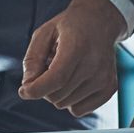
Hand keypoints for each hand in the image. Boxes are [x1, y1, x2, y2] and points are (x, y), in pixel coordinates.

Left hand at [17, 0, 124, 117]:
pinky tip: (73, 81)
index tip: (24, 91)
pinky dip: (70, 100)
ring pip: (65, 104)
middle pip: (57, 95)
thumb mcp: (44, 33)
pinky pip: (78, 110)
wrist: (100, 22)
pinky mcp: (109, 88)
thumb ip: (32, 59)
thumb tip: (27, 86)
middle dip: (44, 88)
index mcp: (77, 47)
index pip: (56, 79)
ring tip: (64, 70)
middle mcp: (94, 65)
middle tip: (47, 69)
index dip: (36, 89)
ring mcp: (104, 78)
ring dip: (57, 92)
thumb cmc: (69, 27)